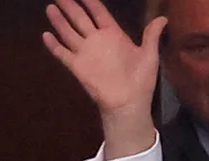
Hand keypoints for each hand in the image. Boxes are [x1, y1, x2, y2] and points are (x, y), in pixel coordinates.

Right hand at [43, 0, 166, 158]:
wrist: (128, 103)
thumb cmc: (141, 80)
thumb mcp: (149, 55)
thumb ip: (151, 35)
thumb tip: (163, 18)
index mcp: (113, 34)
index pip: (99, 13)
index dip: (91, 2)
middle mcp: (97, 40)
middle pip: (80, 18)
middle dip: (70, 6)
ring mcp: (86, 53)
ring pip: (68, 32)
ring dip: (59, 21)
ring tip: (50, 8)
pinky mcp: (78, 67)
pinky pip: (63, 54)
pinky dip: (54, 45)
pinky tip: (45, 35)